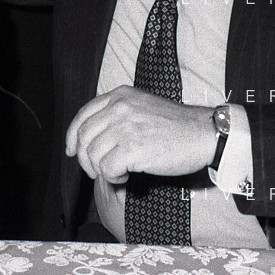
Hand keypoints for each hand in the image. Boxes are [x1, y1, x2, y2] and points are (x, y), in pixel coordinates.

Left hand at [65, 85, 216, 183]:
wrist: (203, 133)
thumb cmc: (176, 126)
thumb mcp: (142, 107)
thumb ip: (118, 116)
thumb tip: (92, 141)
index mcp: (120, 96)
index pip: (83, 115)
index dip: (73, 136)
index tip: (72, 150)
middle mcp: (119, 108)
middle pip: (83, 137)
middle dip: (86, 159)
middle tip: (97, 171)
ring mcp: (125, 126)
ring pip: (92, 155)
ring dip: (102, 170)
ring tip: (119, 172)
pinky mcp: (132, 147)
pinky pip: (107, 169)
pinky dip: (113, 178)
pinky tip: (127, 176)